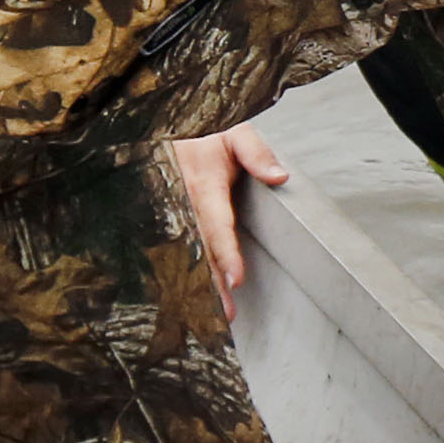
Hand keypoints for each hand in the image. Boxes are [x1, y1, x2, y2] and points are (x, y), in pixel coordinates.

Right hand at [166, 124, 292, 297]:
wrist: (164, 128)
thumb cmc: (204, 134)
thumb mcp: (234, 132)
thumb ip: (257, 153)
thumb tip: (280, 177)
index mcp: (203, 184)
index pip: (217, 225)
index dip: (226, 254)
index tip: (237, 279)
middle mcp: (183, 202)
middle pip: (199, 250)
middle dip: (212, 283)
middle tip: (227, 312)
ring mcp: (170, 212)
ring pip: (183, 255)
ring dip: (197, 285)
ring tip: (213, 314)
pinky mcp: (163, 219)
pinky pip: (171, 249)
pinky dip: (181, 274)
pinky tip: (191, 298)